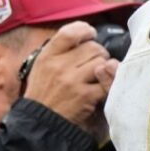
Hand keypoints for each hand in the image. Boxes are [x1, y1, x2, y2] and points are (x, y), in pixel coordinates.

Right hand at [23, 21, 113, 139]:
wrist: (40, 120)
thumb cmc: (44, 91)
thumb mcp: (42, 65)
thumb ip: (61, 49)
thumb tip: (86, 32)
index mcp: (47, 56)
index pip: (69, 33)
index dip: (85, 30)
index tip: (91, 34)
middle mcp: (59, 66)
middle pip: (93, 47)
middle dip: (99, 53)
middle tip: (95, 61)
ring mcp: (73, 81)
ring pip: (103, 62)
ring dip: (105, 67)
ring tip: (98, 74)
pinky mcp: (85, 96)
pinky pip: (107, 82)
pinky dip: (108, 83)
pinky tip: (102, 85)